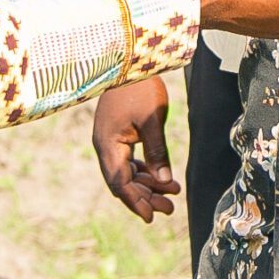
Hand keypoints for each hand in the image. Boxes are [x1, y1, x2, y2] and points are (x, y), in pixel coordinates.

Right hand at [92, 78, 177, 223]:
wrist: (128, 61)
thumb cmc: (139, 88)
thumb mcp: (152, 120)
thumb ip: (157, 152)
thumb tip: (165, 182)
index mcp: (107, 145)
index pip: (120, 183)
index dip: (135, 202)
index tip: (151, 218)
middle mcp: (105, 146)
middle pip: (123, 182)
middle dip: (146, 197)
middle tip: (169, 209)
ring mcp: (110, 140)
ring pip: (127, 172)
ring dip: (148, 184)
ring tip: (173, 194)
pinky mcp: (118, 134)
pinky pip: (129, 160)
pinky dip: (146, 170)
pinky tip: (164, 178)